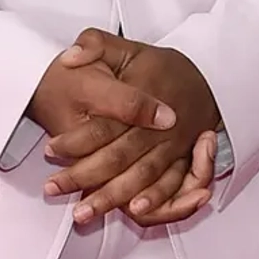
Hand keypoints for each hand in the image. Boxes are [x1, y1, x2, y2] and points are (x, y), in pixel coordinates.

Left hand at [35, 31, 220, 225]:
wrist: (209, 79)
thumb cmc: (161, 67)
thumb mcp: (128, 47)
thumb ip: (94, 45)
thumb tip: (68, 58)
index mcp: (140, 97)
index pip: (104, 124)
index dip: (76, 139)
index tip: (50, 149)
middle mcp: (156, 127)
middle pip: (117, 157)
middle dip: (83, 177)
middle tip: (52, 189)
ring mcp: (171, 146)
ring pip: (139, 176)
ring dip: (111, 197)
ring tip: (82, 213)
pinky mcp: (181, 159)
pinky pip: (168, 184)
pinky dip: (153, 200)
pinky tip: (134, 212)